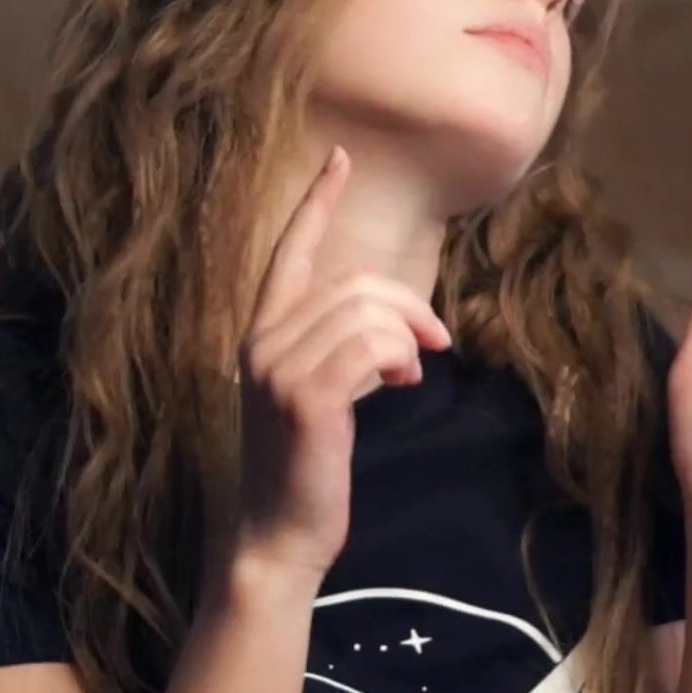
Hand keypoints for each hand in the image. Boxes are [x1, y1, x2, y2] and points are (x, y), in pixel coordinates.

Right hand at [230, 145, 453, 578]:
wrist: (280, 535)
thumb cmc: (305, 467)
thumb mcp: (318, 395)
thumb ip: (340, 349)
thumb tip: (396, 330)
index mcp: (260, 334)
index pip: (288, 253)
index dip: (316, 204)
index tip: (338, 158)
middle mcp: (261, 342)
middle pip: (353, 283)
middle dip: (407, 306)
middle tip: (431, 344)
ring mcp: (278, 368)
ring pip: (367, 310)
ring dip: (406, 336)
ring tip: (408, 372)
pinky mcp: (306, 396)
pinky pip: (371, 345)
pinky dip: (399, 357)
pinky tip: (401, 382)